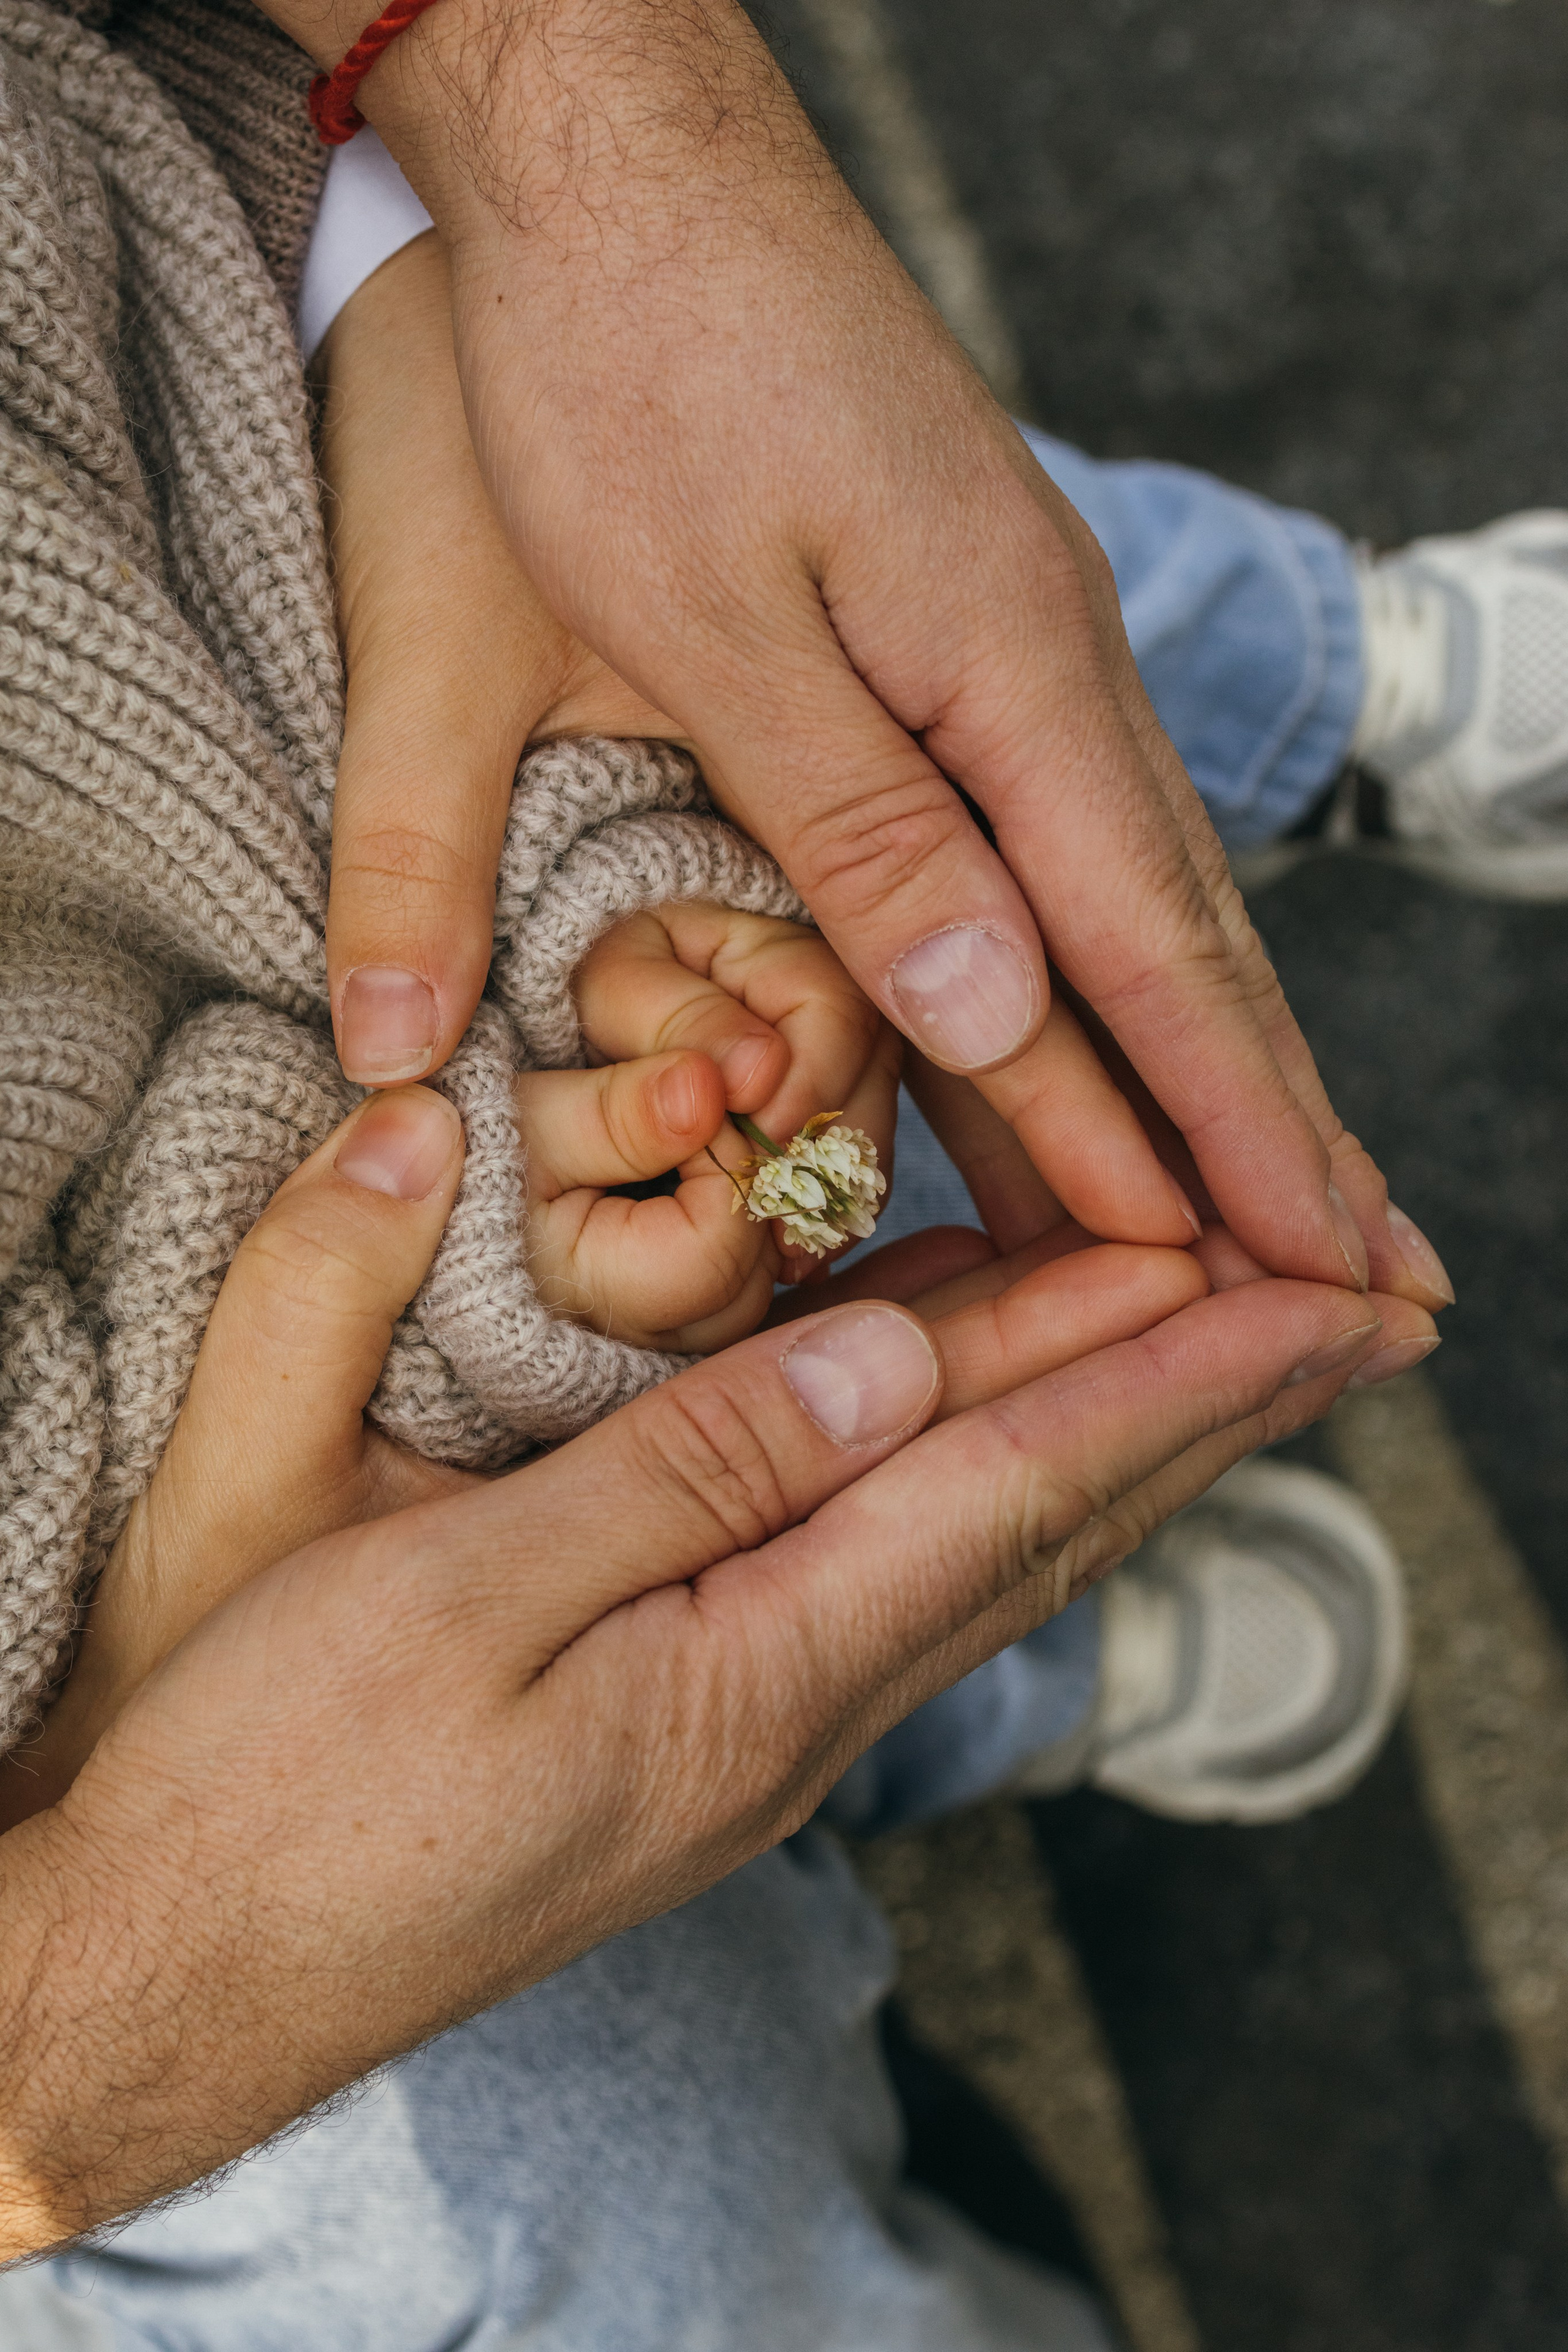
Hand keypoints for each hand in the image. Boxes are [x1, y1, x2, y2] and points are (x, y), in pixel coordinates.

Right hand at [0, 1106, 1431, 2252]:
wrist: (161, 1981)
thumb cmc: (271, 1791)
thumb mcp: (452, 1604)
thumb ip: (680, 1476)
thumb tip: (885, 1364)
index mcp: (751, 1671)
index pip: (1021, 1488)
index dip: (1181, 1372)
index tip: (1326, 1287)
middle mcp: (789, 1704)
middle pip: (1046, 1521)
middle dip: (1211, 1399)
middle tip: (1355, 1302)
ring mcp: (743, 1717)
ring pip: (979, 1539)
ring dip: (1115, 1430)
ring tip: (1224, 1337)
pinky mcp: (683, 1712)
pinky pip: (881, 1558)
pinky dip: (971, 1460)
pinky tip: (978, 1406)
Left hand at [265, 0, 1431, 1300]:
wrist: (619, 157)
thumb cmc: (630, 371)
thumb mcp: (711, 623)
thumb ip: (859, 826)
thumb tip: (1008, 1009)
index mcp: (1006, 671)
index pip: (1152, 950)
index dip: (1231, 1126)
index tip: (1312, 1265)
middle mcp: (1046, 666)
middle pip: (1185, 934)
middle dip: (1270, 1118)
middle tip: (1360, 1273)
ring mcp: (1012, 644)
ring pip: (1132, 889)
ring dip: (1205, 1053)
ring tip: (1271, 1191)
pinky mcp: (955, 627)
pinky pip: (1058, 830)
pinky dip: (1106, 956)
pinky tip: (1117, 1018)